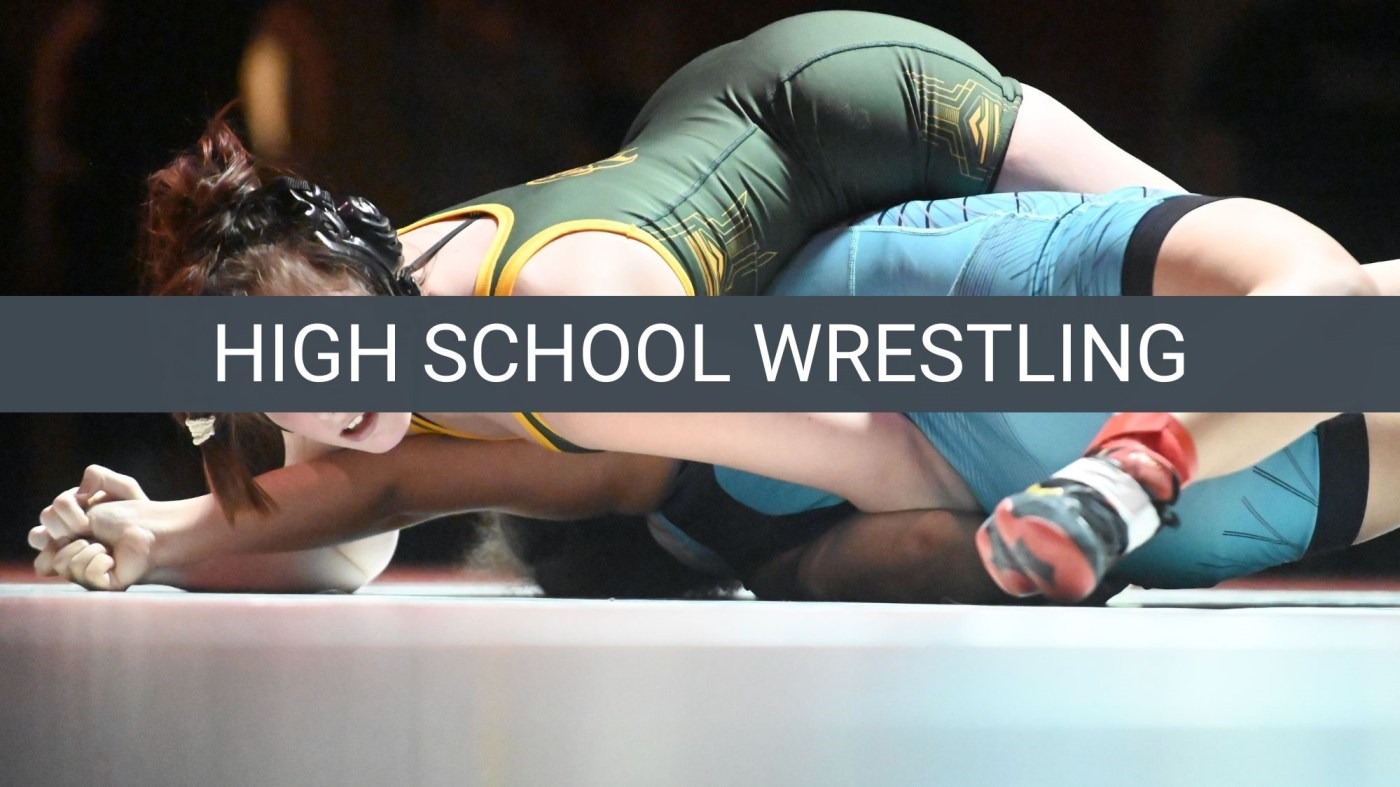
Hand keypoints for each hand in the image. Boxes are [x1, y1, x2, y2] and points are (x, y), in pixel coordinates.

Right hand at [31, 465, 156, 590]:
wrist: (158, 537)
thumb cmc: (138, 512)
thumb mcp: (124, 488)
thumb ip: (100, 478)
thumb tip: (77, 491)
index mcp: (68, 519)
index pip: (48, 515)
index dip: (65, 514)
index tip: (87, 518)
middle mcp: (63, 542)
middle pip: (37, 537)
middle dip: (62, 531)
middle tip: (87, 530)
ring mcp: (72, 562)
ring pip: (44, 563)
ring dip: (68, 553)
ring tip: (95, 547)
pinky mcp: (87, 578)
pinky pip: (73, 577)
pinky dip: (90, 565)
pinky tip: (109, 559)